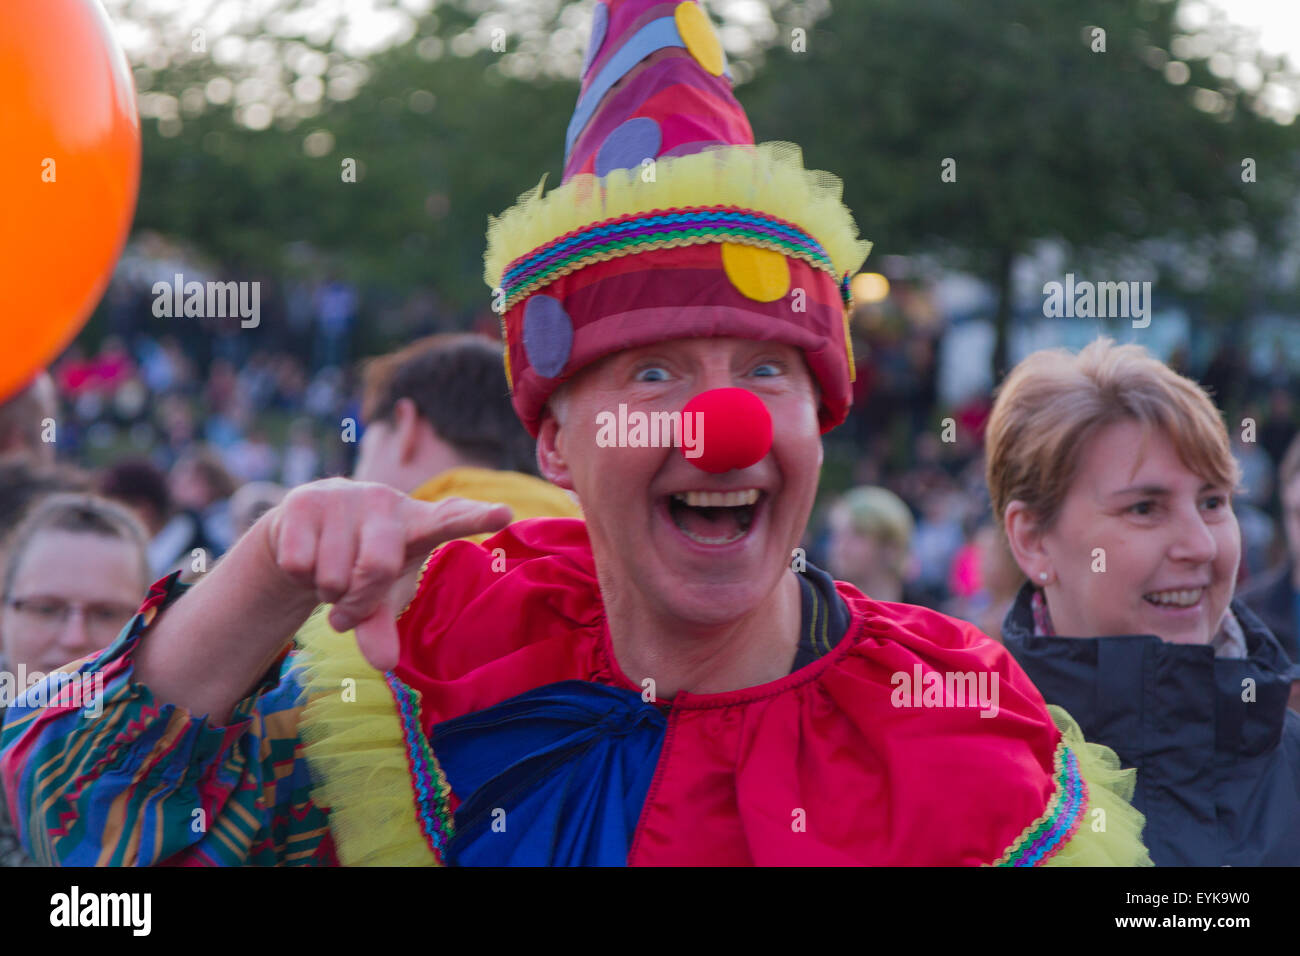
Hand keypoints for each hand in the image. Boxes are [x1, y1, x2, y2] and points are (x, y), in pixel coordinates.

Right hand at [262, 479, 511, 670]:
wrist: (300, 533)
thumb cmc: (357, 564)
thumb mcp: (377, 598)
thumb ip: (381, 628)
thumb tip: (383, 663)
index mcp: (418, 523)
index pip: (453, 518)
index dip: (477, 516)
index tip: (504, 513)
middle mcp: (386, 501)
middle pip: (379, 568)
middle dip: (358, 602)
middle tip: (347, 609)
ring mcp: (346, 495)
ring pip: (334, 574)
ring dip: (326, 590)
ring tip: (330, 572)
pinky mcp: (304, 498)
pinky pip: (300, 565)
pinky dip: (300, 578)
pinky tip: (306, 558)